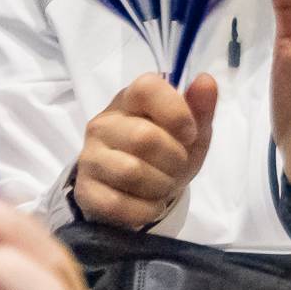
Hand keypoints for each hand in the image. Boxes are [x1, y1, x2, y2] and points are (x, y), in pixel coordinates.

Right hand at [70, 74, 215, 229]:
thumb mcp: (192, 130)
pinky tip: (150, 203)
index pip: (147, 88)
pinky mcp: (85, 191)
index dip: (176, 112)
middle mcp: (103, 124)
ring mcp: (89, 158)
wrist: (141, 192)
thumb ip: (200, 106)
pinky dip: (145, 209)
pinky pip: (117, 203)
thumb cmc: (169, 152)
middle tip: (178, 165)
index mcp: (130, 100)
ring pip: (131, 172)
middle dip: (174, 158)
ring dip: (161, 185)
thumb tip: (206, 80)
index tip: (189, 133)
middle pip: (144, 137)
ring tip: (164, 184)